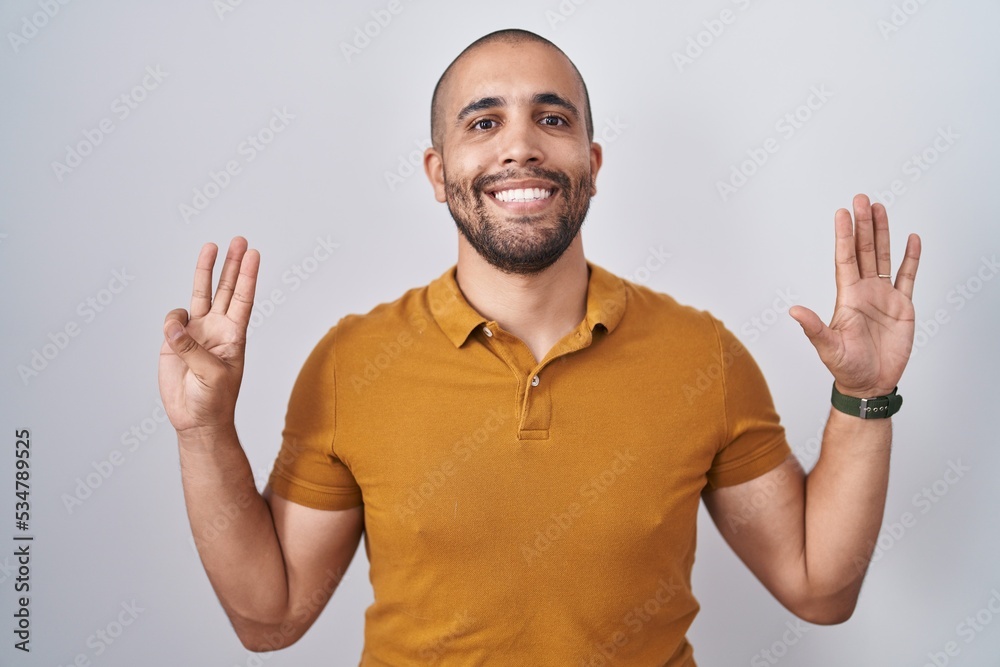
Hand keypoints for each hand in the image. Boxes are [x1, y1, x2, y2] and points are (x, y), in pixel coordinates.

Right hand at [158, 237, 259, 436]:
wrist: (195, 419)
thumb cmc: (214, 401)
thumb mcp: (213, 376)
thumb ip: (193, 350)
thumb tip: (174, 327)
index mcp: (234, 335)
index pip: (243, 299)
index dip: (248, 276)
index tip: (253, 254)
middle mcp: (217, 328)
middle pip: (226, 288)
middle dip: (232, 264)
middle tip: (239, 240)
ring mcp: (196, 332)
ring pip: (202, 293)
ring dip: (206, 271)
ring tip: (211, 246)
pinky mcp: (175, 341)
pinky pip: (172, 319)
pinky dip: (171, 321)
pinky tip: (173, 335)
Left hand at [789, 194, 920, 397]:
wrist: (870, 384)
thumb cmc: (847, 368)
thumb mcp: (828, 348)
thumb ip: (813, 328)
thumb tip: (793, 311)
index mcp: (847, 297)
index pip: (845, 259)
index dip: (844, 236)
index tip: (842, 213)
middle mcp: (864, 291)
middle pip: (864, 251)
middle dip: (864, 225)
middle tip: (862, 198)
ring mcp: (883, 296)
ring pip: (883, 257)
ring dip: (883, 233)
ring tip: (881, 208)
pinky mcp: (902, 306)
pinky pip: (907, 276)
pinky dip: (910, 258)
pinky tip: (911, 240)